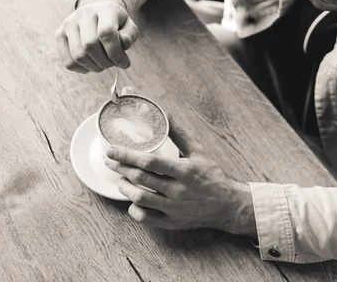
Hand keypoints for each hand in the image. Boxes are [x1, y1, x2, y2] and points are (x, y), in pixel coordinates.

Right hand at [55, 0, 138, 73]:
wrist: (98, 14)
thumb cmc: (116, 24)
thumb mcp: (129, 27)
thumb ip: (129, 35)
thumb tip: (123, 43)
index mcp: (104, 9)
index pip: (106, 33)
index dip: (116, 53)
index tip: (125, 63)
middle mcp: (83, 14)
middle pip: (90, 46)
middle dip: (106, 62)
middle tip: (113, 64)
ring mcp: (68, 24)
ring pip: (78, 55)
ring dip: (95, 67)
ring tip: (104, 64)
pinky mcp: (59, 35)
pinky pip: (68, 62)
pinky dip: (82, 69)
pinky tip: (91, 64)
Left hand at [104, 87, 256, 236]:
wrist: (227, 204)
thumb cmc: (212, 175)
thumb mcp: (198, 151)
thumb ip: (179, 133)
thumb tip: (165, 113)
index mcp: (184, 171)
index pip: (149, 162)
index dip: (127, 155)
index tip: (112, 149)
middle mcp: (178, 190)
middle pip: (141, 179)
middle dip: (120, 168)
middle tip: (109, 160)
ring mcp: (174, 208)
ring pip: (140, 198)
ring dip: (125, 187)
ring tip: (120, 178)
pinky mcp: (171, 222)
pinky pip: (145, 218)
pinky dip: (134, 209)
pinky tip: (133, 200)